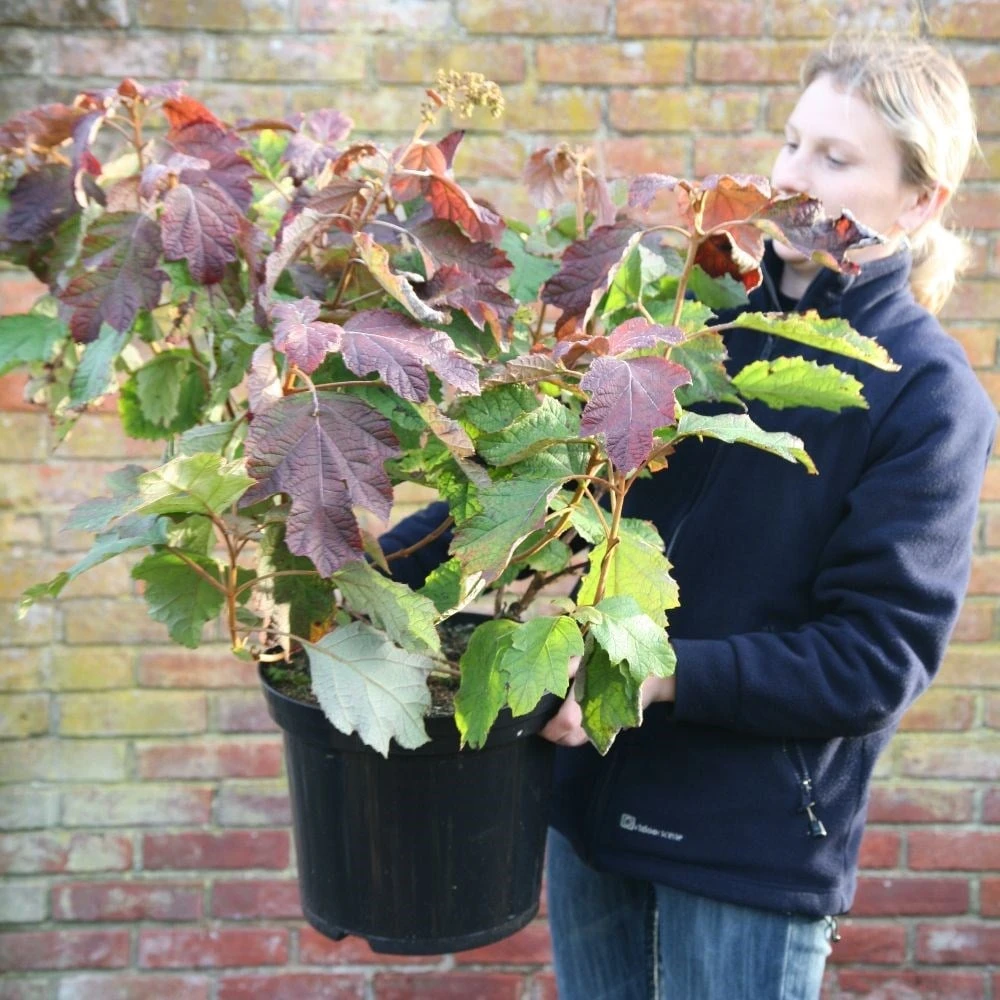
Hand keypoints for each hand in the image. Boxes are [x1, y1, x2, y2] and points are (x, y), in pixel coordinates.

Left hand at [538, 659, 676, 746]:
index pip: (565, 721)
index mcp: (591, 698)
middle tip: (541, 720)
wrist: (653, 676)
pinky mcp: (611, 729)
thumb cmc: (617, 661)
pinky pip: (588, 738)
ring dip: (563, 735)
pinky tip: (569, 718)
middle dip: (553, 733)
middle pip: (569, 738)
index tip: (535, 719)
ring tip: (553, 720)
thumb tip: (542, 677)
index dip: (548, 726)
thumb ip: (566, 667)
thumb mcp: (588, 656)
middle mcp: (598, 717)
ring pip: (578, 741)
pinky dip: (575, 733)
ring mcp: (606, 726)